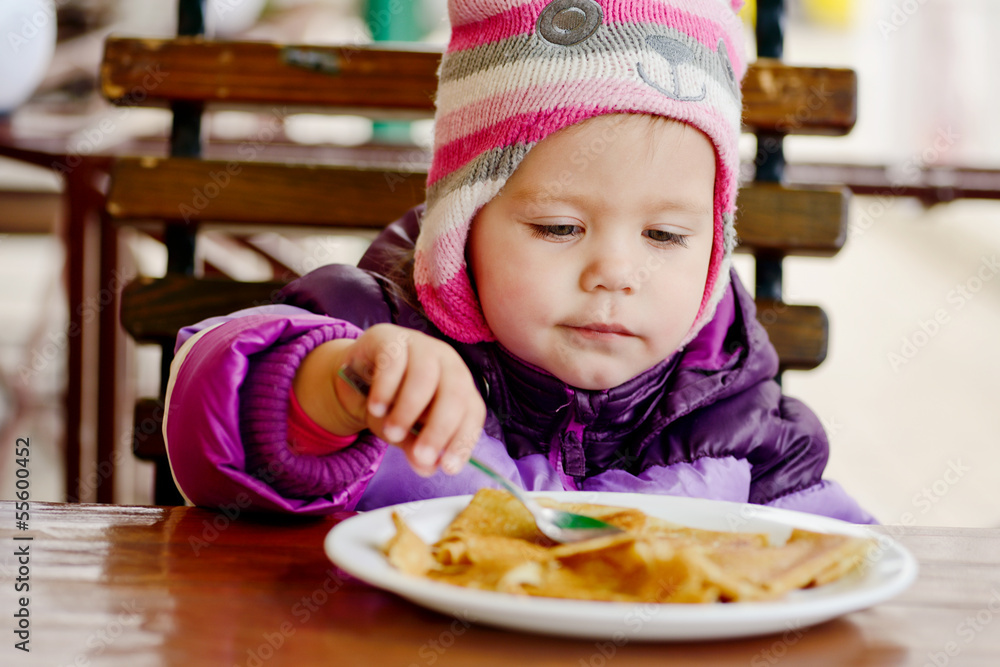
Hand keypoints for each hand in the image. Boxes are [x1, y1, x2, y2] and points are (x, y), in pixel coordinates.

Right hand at [296, 324, 485, 475]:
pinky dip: (385, 389)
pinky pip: (393, 361)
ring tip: (391, 433)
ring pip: (425, 376)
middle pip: (454, 392)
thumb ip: (416, 447)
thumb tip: (427, 468)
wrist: (356, 374)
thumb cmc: (392, 402)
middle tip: (421, 456)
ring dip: (409, 410)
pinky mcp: (390, 337)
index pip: (472, 411)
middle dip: (440, 429)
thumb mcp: (405, 431)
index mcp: (459, 385)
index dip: (463, 440)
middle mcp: (447, 362)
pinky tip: (376, 408)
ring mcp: (420, 345)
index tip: (448, 468)